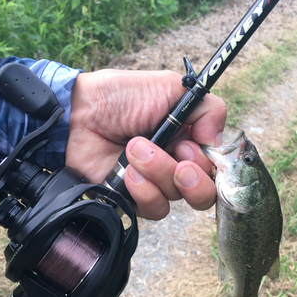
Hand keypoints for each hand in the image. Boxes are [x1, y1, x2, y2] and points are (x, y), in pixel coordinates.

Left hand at [66, 69, 225, 218]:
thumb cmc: (121, 97)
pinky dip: (143, 190)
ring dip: (159, 173)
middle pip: (204, 193)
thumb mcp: (170, 87)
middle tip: (177, 158)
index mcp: (188, 140)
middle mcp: (175, 165)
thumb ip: (208, 108)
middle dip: (193, 178)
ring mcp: (154, 184)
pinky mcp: (133, 199)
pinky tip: (127, 171)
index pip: (215, 168)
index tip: (191, 147)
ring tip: (134, 149)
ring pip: (176, 199)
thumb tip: (217, 141)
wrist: (79, 114)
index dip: (209, 164)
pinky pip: (153, 209)